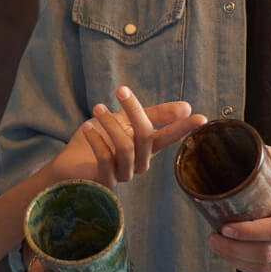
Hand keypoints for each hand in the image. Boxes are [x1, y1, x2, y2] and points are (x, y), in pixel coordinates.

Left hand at [48, 87, 204, 185]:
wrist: (70, 166)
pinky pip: (105, 159)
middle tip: (121, 89)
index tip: (201, 118)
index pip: (169, 138)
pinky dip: (97, 141)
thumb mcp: (125, 122)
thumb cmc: (99, 141)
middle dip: (135, 111)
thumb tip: (186, 106)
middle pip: (145, 137)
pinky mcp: (104, 182)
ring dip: (110, 124)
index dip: (183, 128)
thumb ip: (153, 115)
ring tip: (98, 108)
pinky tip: (88, 127)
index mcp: (146, 149)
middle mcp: (139, 164)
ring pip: (125, 148)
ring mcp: (123, 175)